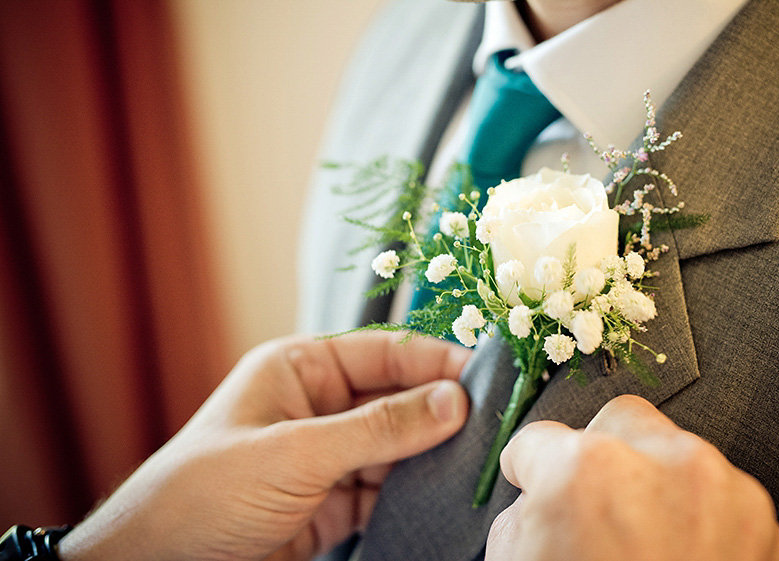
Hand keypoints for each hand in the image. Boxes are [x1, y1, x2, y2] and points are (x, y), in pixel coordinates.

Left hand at [58, 332, 470, 560]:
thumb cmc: (207, 492)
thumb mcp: (297, 453)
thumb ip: (378, 429)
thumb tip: (453, 402)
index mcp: (300, 370)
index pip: (382, 353)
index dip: (433, 362)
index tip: (483, 376)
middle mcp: (317, 407)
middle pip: (394, 400)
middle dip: (439, 412)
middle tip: (492, 423)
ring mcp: (326, 457)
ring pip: (396, 448)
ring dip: (431, 456)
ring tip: (477, 461)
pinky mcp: (332, 503)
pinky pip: (386, 490)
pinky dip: (414, 494)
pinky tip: (443, 495)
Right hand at [486, 395, 778, 560]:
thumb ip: (525, 519)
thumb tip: (537, 501)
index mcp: (582, 473)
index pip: (537, 441)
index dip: (529, 470)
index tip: (532, 483)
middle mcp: (658, 461)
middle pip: (617, 420)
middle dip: (601, 454)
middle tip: (595, 503)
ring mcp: (718, 485)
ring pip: (673, 450)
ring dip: (656, 484)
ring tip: (648, 545)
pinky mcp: (760, 517)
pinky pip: (717, 491)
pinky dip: (699, 515)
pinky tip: (683, 558)